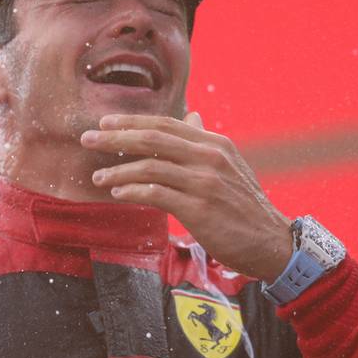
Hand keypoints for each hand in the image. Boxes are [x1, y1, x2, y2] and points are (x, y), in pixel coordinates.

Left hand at [82, 112, 292, 280]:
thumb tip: (191, 115)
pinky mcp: (199, 209)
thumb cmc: (244, 205)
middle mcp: (209, 157)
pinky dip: (133, 191)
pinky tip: (118, 193)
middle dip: (115, 138)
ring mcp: (205, 182)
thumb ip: (204, 141)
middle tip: (87, 139)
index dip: (132, 121)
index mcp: (214, 143)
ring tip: (98, 177)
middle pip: (153, 139)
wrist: (270, 241)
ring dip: (118, 170)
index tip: (105, 123)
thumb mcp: (230, 165)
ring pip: (151, 166)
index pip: (166, 123)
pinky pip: (157, 193)